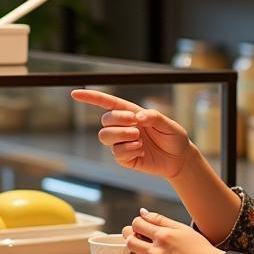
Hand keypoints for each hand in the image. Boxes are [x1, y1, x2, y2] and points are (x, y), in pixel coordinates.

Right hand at [71, 89, 193, 179]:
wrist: (179, 159)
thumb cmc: (173, 137)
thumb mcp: (168, 124)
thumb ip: (154, 117)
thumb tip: (137, 117)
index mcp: (131, 113)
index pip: (106, 103)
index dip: (90, 97)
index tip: (74, 93)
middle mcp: (123, 127)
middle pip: (105, 120)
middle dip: (118, 120)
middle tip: (136, 124)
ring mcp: (122, 143)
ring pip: (105, 136)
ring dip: (121, 135)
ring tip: (139, 138)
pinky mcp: (124, 158)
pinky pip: (116, 153)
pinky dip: (129, 150)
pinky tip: (140, 150)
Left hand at [121, 208, 219, 253]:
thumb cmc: (200, 249)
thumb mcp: (182, 229)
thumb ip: (160, 220)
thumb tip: (142, 213)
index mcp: (163, 235)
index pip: (136, 224)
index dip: (138, 224)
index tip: (143, 227)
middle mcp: (157, 251)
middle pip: (129, 241)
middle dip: (132, 237)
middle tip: (140, 239)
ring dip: (136, 253)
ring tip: (147, 252)